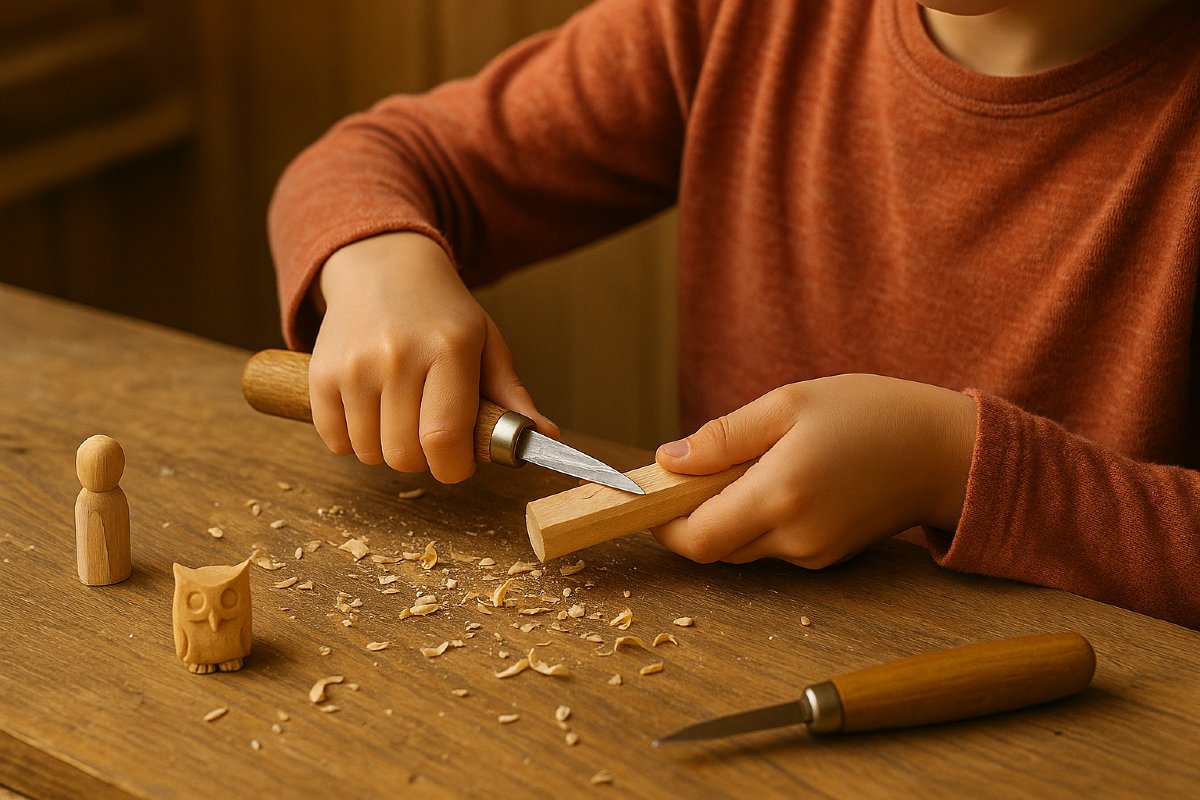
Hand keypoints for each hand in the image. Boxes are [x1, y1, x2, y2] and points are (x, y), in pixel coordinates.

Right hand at [308, 232, 557, 481]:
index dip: (454, 466)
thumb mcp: (486, 343)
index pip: (446, 437)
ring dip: (388, 449)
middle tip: (430, 433)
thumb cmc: (443, 314)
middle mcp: (398, 355)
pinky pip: (335, 441)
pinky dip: (353, 440)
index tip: (459, 461)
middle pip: (405, 454)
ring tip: (401, 415)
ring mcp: (353, 365)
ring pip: (369, 453)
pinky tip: (370, 411)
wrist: (382, 268)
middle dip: (423, 459)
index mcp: (449, 349)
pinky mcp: (320, 374)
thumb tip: (546, 437)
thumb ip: (512, 396)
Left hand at [651, 374, 975, 566]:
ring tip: (755, 464)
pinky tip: (784, 480)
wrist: (945, 452)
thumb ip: (723, 437)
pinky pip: (772, 546)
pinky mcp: (826, 559)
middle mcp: (795, 537)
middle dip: (693, 515)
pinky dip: (760, 519)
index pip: (697, 539)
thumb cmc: (870, 414)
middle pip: (714, 548)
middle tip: (701, 467)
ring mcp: (813, 554)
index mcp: (780, 495)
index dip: (663, 524)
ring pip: (741, 548)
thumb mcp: (789, 404)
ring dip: (728, 516)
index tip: (651, 494)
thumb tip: (667, 461)